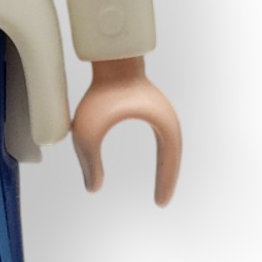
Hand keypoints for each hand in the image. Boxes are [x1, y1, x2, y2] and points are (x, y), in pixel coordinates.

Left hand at [70, 57, 181, 204]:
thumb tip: (92, 189)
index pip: (170, 162)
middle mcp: (167, 119)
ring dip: (165, 165)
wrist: (109, 57)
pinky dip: (159, 151)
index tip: (160, 204)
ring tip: (161, 185)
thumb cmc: (100, 91)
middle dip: (168, 178)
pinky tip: (153, 160)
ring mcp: (161, 111)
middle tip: (161, 202)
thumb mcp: (88, 131)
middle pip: (173, 156)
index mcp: (164, 125)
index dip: (165, 184)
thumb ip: (89, 160)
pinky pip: (160, 135)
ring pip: (169, 146)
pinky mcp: (151, 106)